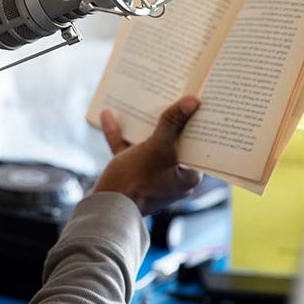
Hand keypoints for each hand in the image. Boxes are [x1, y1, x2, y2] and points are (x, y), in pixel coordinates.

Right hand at [91, 96, 202, 215]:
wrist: (105, 208)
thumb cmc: (137, 180)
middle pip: (173, 141)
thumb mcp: (157, 148)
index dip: (198, 123)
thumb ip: (173, 124)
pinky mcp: (129, 174)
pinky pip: (128, 150)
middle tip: (173, 95)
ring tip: (143, 100)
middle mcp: (172, 176)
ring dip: (143, 124)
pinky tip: (108, 116)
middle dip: (170, 119)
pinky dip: (120, 134)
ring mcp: (150, 175)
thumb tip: (193, 101)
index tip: (199, 102)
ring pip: (149, 143)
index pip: (198, 144)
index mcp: (188, 175)